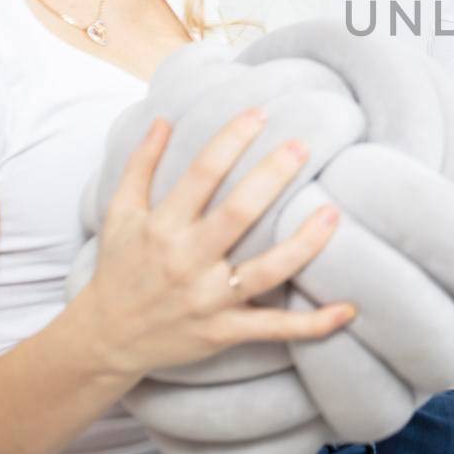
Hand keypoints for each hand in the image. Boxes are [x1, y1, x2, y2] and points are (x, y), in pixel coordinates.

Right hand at [77, 110, 355, 380]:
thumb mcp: (118, 214)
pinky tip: (348, 309)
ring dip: (304, 244)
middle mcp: (186, 261)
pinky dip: (313, 324)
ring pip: (266, 271)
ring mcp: (208, 299)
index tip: (260, 114)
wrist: (105, 339)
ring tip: (334, 213)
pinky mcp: (224, 331)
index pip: (201, 174)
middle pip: (238, 214)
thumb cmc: (118, 268)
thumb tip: (162, 118)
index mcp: (162, 227)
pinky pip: (274, 328)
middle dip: (272, 178)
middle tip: (303, 146)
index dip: (230, 140)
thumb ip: (140, 165)